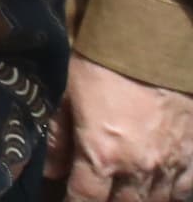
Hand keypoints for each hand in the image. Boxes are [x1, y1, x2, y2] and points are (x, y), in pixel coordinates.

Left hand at [50, 56, 192, 201]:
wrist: (154, 43)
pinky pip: (183, 189)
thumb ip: (59, 138)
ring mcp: (171, 164)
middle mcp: (139, 168)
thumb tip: (51, 170)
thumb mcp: (67, 95)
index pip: (85, 198)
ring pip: (154, 201)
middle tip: (95, 193)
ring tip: (123, 192)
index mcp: (103, 155)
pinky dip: (169, 192)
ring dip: (136, 200)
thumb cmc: (104, 64)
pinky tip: (157, 187)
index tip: (68, 201)